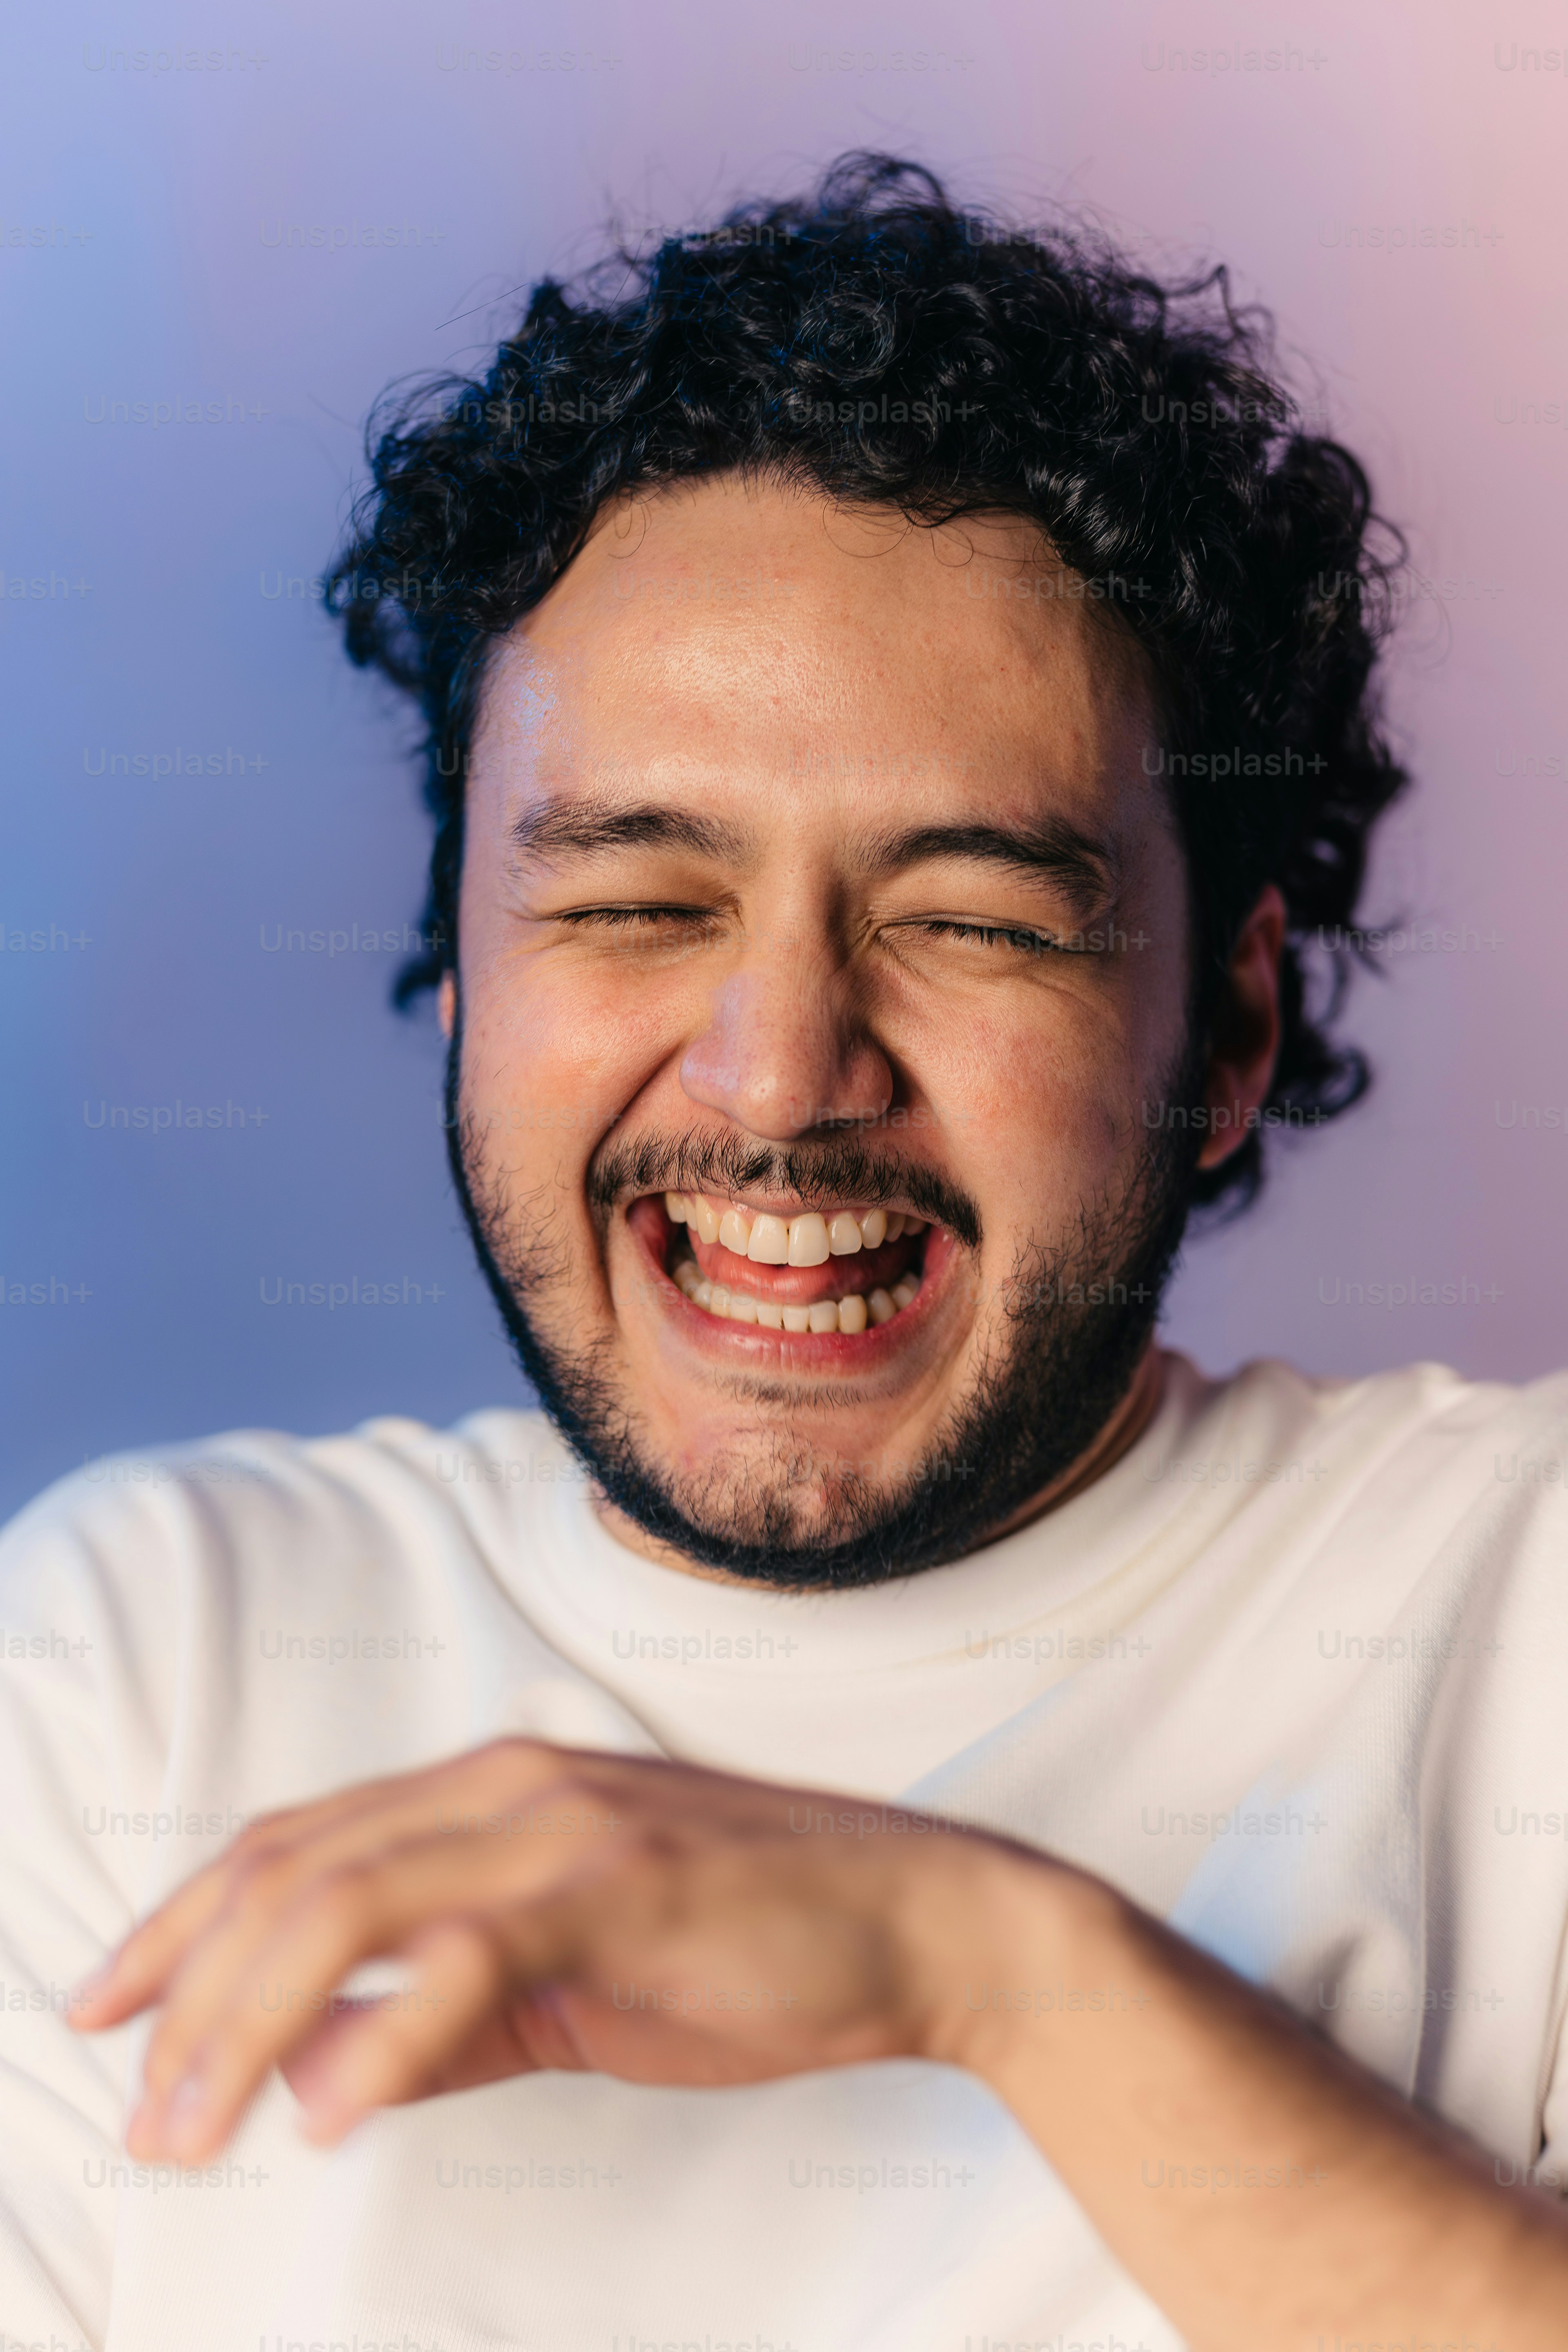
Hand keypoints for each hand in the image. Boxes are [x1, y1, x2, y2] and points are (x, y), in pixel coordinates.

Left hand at [71, 1739, 1013, 2159]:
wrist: (920, 1922)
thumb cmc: (747, 1952)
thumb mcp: (569, 1986)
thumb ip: (446, 2017)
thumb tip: (320, 2077)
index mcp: (494, 1790)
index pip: (295, 1844)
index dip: (183, 1922)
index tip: (108, 2006)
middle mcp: (511, 1783)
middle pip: (296, 1872)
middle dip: (189, 1989)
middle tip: (138, 2106)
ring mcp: (566, 1827)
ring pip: (351, 1905)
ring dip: (251, 2022)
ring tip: (195, 2124)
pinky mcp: (621, 1885)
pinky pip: (467, 1958)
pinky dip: (384, 2040)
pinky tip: (330, 2115)